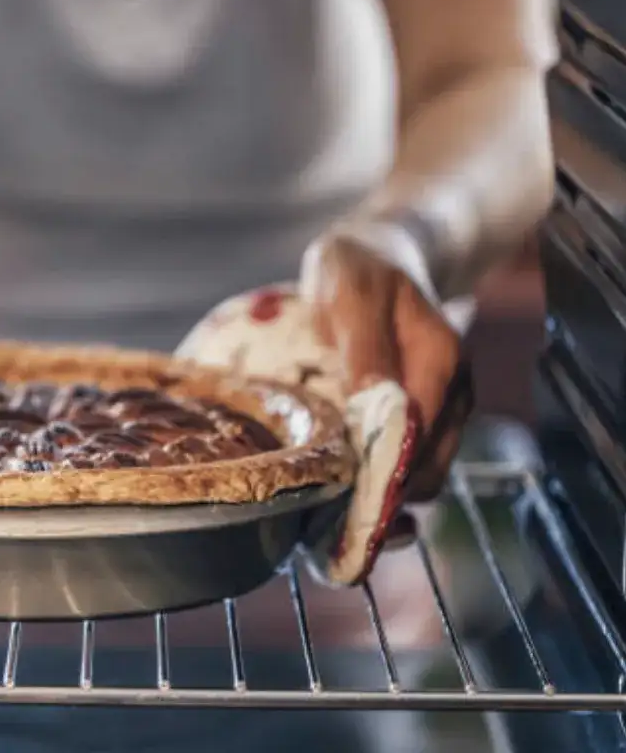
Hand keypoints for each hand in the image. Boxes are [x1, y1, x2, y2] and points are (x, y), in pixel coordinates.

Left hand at [301, 234, 473, 502]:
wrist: (380, 253)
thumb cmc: (359, 269)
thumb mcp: (352, 294)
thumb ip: (365, 348)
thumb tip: (372, 406)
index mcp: (441, 362)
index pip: (420, 437)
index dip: (383, 475)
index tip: (338, 500)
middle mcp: (451, 393)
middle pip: (425, 470)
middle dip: (380, 500)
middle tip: (321, 520)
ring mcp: (441, 409)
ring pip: (418, 475)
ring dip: (377, 498)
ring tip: (324, 516)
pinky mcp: (421, 418)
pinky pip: (405, 463)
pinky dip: (376, 484)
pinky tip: (336, 495)